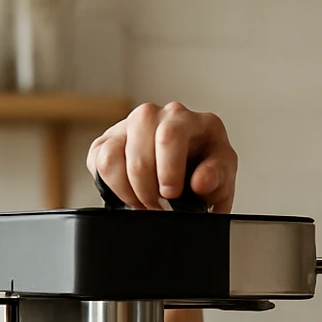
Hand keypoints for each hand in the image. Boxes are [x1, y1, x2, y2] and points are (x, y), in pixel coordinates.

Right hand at [86, 102, 238, 211]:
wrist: (189, 181)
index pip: (170, 135)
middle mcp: (160, 115)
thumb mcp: (222, 181)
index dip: (167, 170)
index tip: (172, 195)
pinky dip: (113, 185)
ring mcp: (131, 124)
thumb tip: (201, 181)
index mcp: (194, 121)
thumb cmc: (207, 176)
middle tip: (159, 206)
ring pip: (113, 156)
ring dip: (128, 189)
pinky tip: (131, 193)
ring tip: (145, 202)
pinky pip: (98, 161)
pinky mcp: (109, 139)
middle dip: (147, 188)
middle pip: (139, 151)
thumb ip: (217, 178)